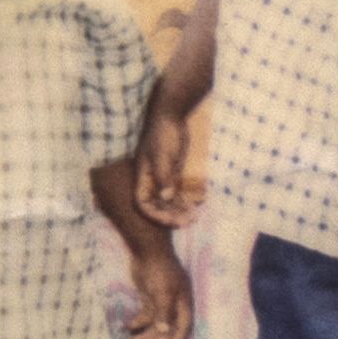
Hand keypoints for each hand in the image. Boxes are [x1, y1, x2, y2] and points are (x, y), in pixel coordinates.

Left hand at [126, 236, 192, 338]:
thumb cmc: (159, 269)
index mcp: (184, 303)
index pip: (183, 327)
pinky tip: (129, 327)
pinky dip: (138, 322)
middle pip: (167, 328)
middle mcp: (175, 304)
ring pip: (155, 323)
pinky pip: (146, 315)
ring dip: (145, 334)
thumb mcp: (163, 292)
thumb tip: (165, 331)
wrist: (147, 250)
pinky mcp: (150, 297)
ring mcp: (162, 301)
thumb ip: (164, 312)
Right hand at [134, 100, 200, 228]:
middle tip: (187, 222)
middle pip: (156, 205)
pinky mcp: (172, 174)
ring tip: (193, 218)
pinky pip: (176, 193)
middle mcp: (150, 180)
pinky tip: (195, 207)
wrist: (171, 116)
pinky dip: (184, 201)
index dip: (155, 214)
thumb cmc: (163, 133)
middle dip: (170, 216)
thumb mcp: (163, 155)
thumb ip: (164, 176)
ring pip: (167, 201)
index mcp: (142, 177)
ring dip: (178, 211)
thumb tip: (166, 197)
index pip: (143, 203)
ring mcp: (161, 178)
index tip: (171, 220)